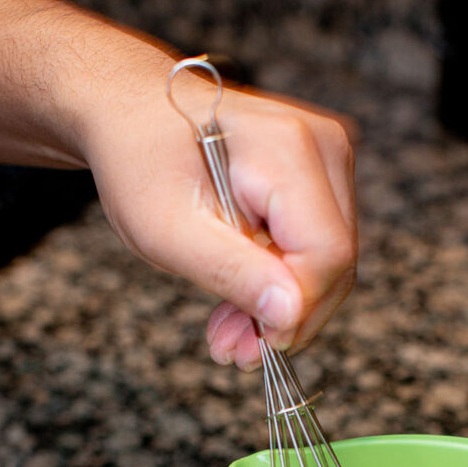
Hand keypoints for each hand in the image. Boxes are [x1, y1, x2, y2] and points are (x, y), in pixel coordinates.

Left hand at [80, 49, 356, 369]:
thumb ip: (232, 271)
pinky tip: (240, 305)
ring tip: (228, 333)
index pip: (326, 253)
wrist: (131, 116)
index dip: (295, 311)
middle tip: (231, 351)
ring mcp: (329, 162)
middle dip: (285, 319)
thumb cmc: (140, 161)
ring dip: (281, 311)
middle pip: (336, 263)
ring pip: (330, 265)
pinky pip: (318, 253)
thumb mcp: (167, 230)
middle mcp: (324, 146)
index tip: (249, 348)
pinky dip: (280, 288)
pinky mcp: (322, 181)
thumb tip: (290, 315)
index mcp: (287, 146)